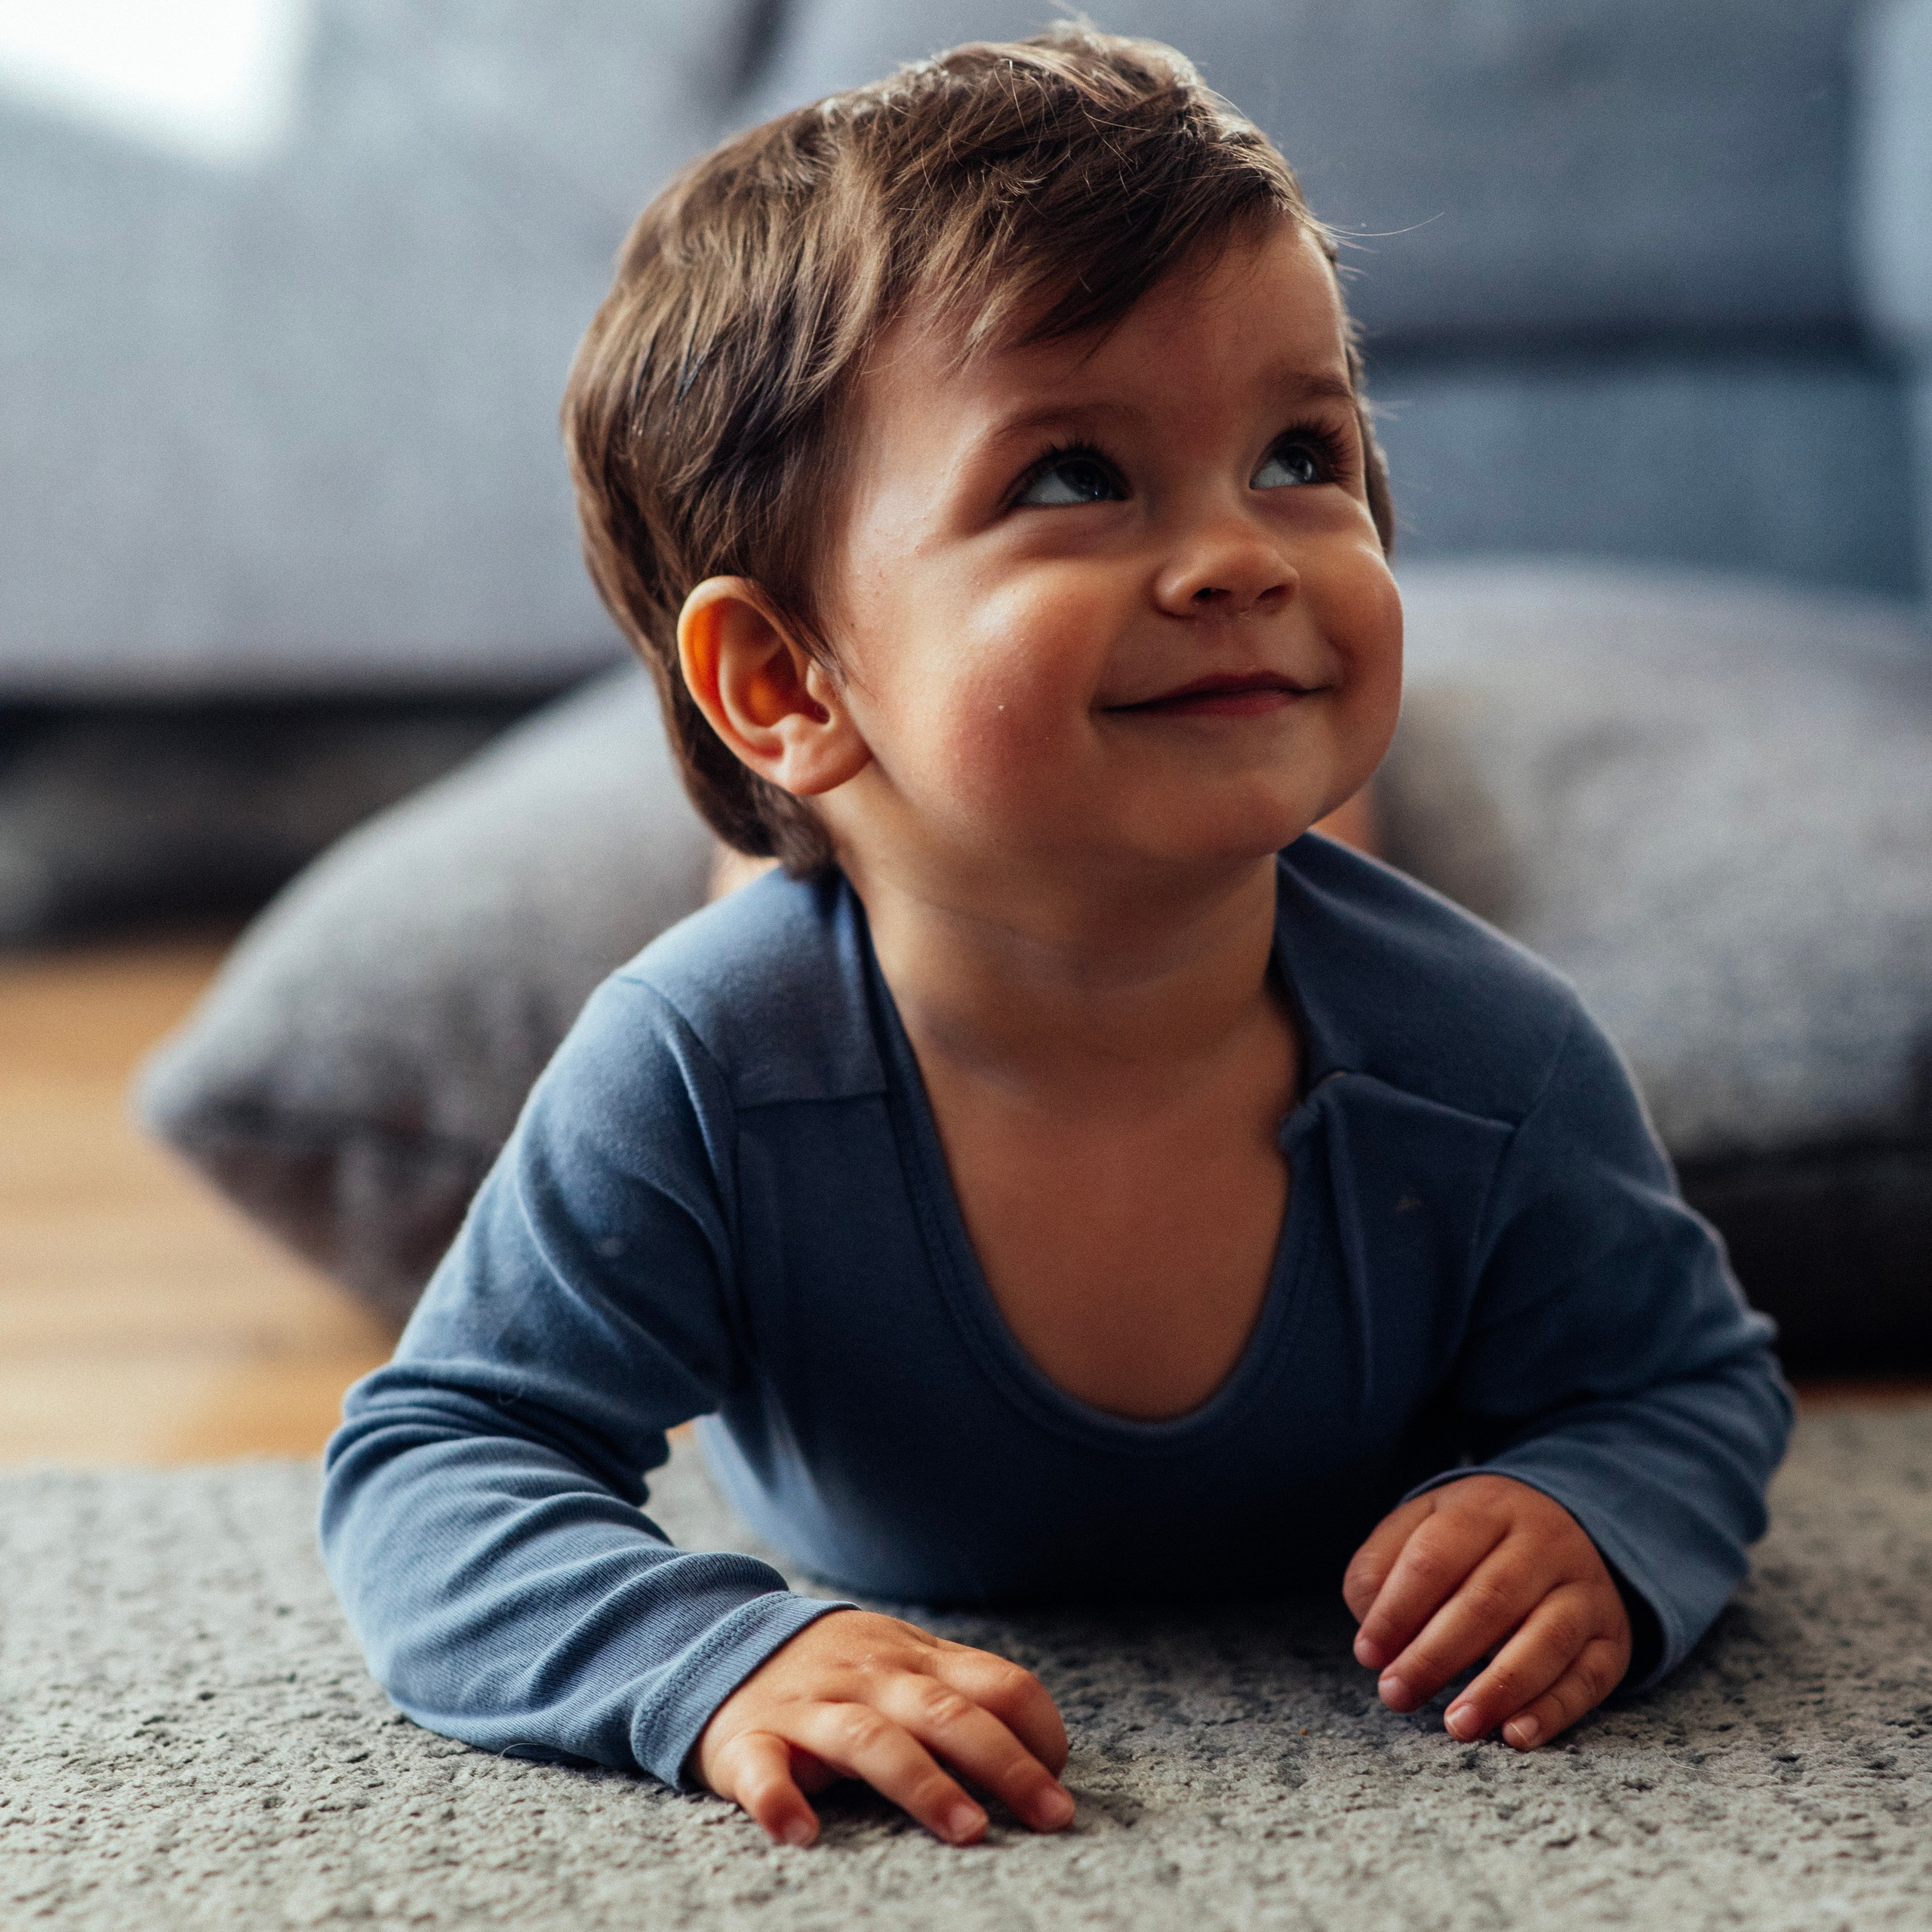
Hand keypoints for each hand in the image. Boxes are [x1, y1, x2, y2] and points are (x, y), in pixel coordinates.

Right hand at [692, 1608, 1074, 1846]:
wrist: (723, 1640)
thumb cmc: (842, 1671)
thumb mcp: (905, 1662)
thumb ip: (964, 1695)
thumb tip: (1046, 1756)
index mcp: (917, 1661)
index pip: (998, 1684)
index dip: (1039, 1732)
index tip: (1060, 1782)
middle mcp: (871, 1678)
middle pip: (948, 1714)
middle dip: (1006, 1764)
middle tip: (1052, 1815)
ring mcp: (810, 1708)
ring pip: (872, 1739)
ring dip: (923, 1783)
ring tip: (968, 1830)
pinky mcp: (749, 1741)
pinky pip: (763, 1770)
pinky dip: (779, 1799)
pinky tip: (801, 1833)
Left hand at [1343, 1474, 1631, 1749]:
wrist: (1565, 1524)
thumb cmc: (1472, 1540)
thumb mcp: (1422, 1527)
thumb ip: (1382, 1568)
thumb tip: (1371, 1636)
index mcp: (1486, 1507)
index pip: (1435, 1557)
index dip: (1396, 1609)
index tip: (1368, 1654)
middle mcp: (1544, 1542)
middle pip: (1489, 1600)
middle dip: (1435, 1655)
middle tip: (1396, 1695)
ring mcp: (1585, 1589)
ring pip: (1547, 1640)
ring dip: (1497, 1689)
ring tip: (1455, 1726)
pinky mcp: (1611, 1638)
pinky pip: (1588, 1678)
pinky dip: (1552, 1711)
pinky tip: (1514, 1735)